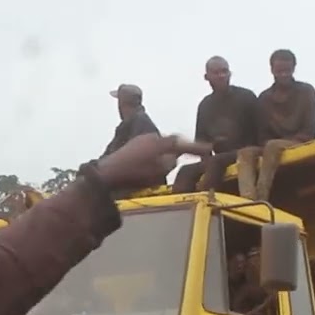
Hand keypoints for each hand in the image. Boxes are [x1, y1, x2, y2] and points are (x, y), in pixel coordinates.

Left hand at [96, 133, 211, 186]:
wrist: (106, 176)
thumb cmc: (133, 175)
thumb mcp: (158, 172)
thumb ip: (170, 163)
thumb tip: (173, 158)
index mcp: (159, 142)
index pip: (182, 143)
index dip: (196, 147)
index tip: (209, 149)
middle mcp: (149, 137)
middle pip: (171, 141)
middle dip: (181, 147)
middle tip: (194, 153)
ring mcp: (138, 141)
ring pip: (159, 145)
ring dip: (168, 152)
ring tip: (174, 161)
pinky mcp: (130, 148)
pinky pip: (150, 149)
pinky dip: (157, 155)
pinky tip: (156, 164)